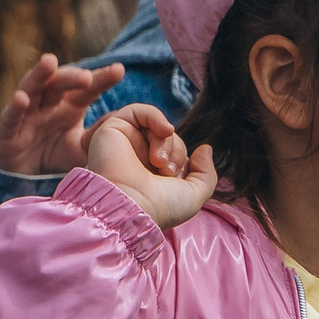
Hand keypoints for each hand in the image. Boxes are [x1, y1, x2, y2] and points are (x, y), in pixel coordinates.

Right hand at [0, 54, 127, 175]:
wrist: (24, 175)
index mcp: (70, 106)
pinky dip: (16, 106)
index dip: (102, 79)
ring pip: (33, 88)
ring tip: (49, 61)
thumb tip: (127, 119)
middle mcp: (49, 104)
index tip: (119, 70)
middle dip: (72, 77)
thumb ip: (99, 133)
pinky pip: (11, 116)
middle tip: (87, 76)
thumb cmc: (55, 154)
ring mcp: (27, 113)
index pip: (87, 89)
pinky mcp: (8, 129)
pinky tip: (22, 98)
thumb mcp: (81, 146)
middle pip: (60, 84)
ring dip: (40, 74)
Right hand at [85, 104, 216, 228]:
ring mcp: (125, 145)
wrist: (128, 206)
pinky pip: (137, 111)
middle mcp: (136, 160)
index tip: (175, 179)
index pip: (177, 154)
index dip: (183, 162)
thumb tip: (205, 148)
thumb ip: (206, 174)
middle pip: (169, 139)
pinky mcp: (112, 131)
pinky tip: (165, 130)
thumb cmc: (159, 207)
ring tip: (159, 161)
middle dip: (176, 153)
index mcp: (152, 176)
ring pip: (156, 127)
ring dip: (166, 142)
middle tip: (166, 172)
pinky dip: (155, 116)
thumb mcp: (194, 195)